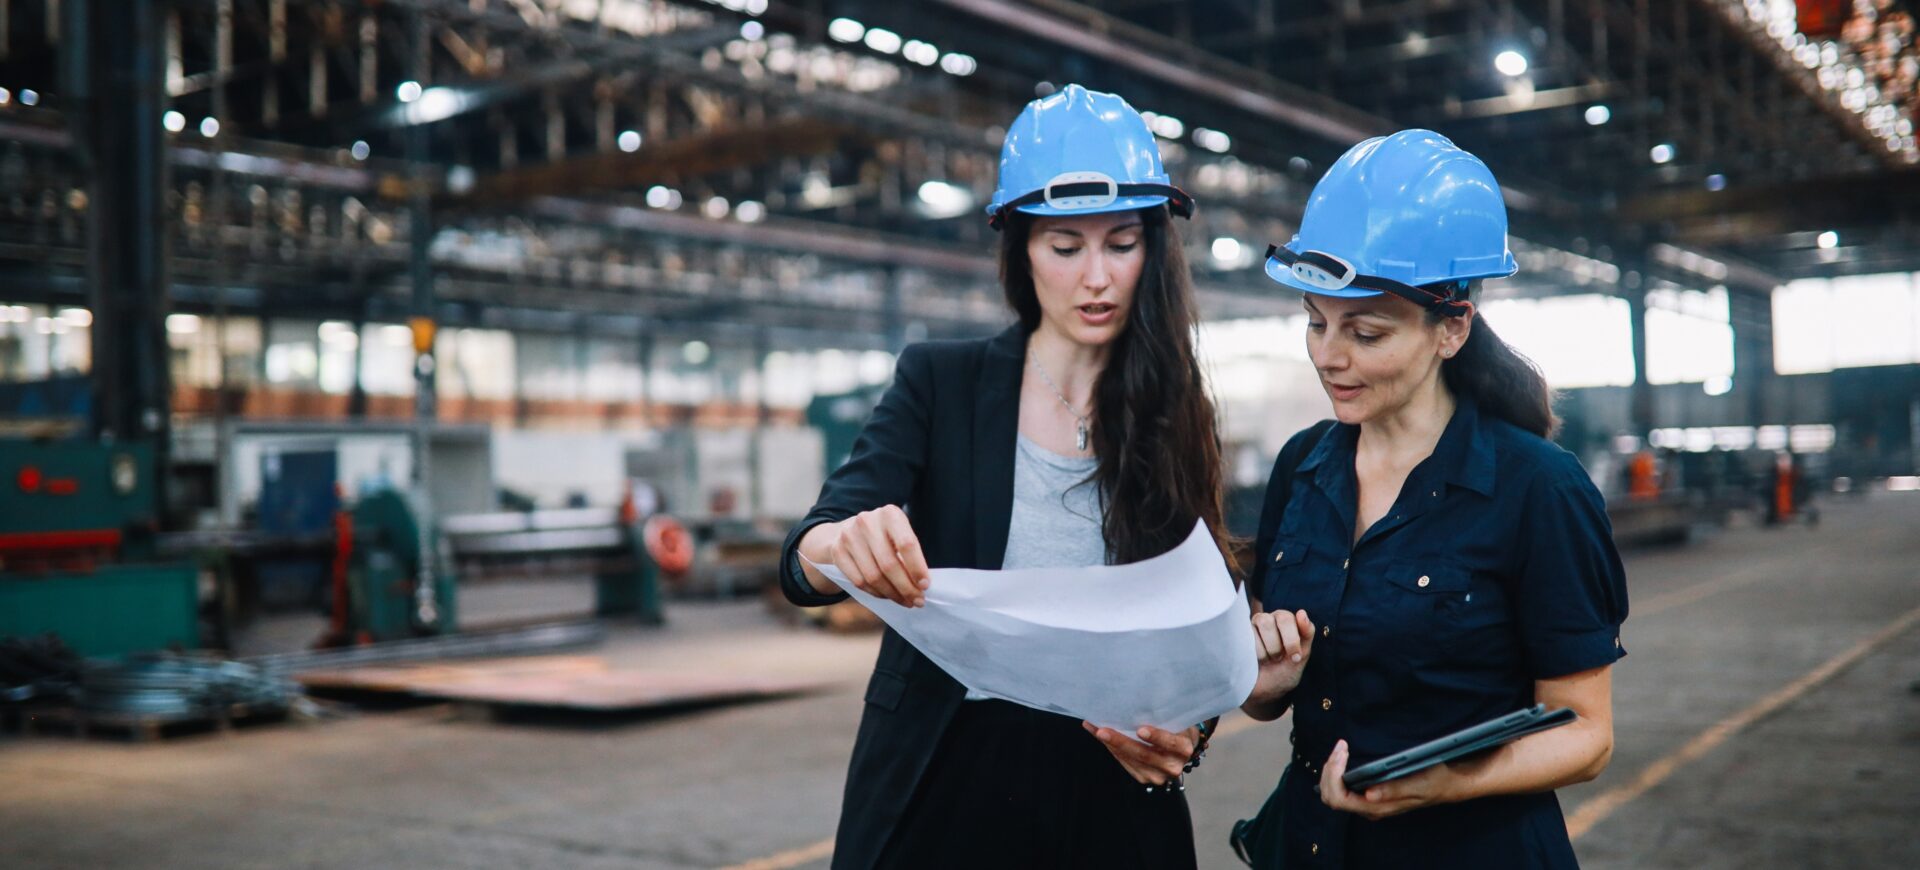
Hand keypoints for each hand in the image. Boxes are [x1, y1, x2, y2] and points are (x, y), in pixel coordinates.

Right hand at [800, 505, 929, 606]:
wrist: (848, 529)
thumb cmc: (884, 535)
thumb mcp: (899, 534)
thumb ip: (909, 554)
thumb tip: (921, 585)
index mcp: (890, 514)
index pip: (907, 544)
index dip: (917, 568)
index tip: (925, 586)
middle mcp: (867, 522)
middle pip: (889, 564)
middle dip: (906, 588)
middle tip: (917, 601)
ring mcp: (849, 536)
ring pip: (873, 576)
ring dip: (891, 594)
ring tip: (904, 600)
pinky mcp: (837, 551)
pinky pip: (859, 581)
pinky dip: (875, 593)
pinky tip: (886, 595)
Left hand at [1083, 722, 1196, 786]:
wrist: (1181, 749)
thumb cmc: (1177, 728)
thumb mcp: (1177, 720)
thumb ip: (1163, 714)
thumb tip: (1137, 698)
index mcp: (1183, 748)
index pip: (1171, 743)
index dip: (1156, 737)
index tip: (1140, 729)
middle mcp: (1172, 766)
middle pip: (1144, 755)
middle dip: (1121, 742)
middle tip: (1102, 730)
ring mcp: (1158, 776)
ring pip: (1131, 760)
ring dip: (1111, 745)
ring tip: (1095, 730)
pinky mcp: (1144, 778)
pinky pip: (1126, 764)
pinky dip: (1112, 750)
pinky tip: (1101, 738)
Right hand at [1246, 609, 1314, 705]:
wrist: (1262, 692)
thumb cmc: (1284, 673)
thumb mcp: (1301, 656)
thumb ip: (1306, 632)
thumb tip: (1301, 612)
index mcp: (1289, 622)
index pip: (1292, 618)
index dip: (1293, 639)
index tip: (1295, 658)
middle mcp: (1272, 618)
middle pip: (1281, 617)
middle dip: (1285, 642)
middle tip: (1281, 659)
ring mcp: (1255, 624)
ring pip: (1265, 622)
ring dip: (1270, 648)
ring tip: (1269, 659)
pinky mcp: (1240, 632)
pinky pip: (1249, 635)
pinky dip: (1257, 653)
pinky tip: (1256, 659)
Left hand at [1318, 739, 1463, 820]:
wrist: (1446, 785)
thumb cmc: (1434, 782)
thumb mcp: (1417, 784)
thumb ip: (1393, 790)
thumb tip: (1368, 795)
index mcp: (1378, 807)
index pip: (1339, 798)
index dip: (1334, 774)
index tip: (1343, 751)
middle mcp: (1369, 808)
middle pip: (1330, 796)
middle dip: (1329, 770)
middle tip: (1341, 746)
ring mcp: (1368, 802)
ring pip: (1333, 792)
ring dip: (1331, 769)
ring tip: (1341, 749)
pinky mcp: (1369, 795)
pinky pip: (1342, 787)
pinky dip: (1337, 771)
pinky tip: (1345, 757)